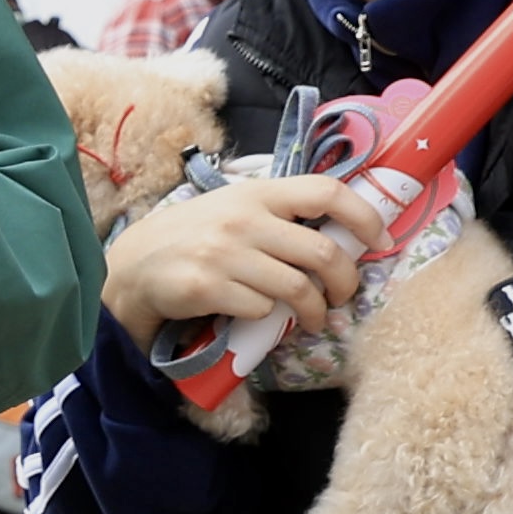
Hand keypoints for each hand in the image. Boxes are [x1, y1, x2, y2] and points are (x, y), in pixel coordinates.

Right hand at [101, 173, 384, 339]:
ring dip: (313, 312)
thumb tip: (341, 234)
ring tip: (312, 320)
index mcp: (258, 193)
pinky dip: (268, 321)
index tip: (378, 240)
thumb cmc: (196, 237)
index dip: (363, 216)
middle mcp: (243, 219)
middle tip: (342, 297)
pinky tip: (260, 319)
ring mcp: (224, 253)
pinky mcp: (207, 288)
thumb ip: (281, 215)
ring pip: (296, 288)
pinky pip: (260, 310)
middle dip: (344, 282)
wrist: (134, 265)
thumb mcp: (236, 209)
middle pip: (321, 252)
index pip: (326, 192)